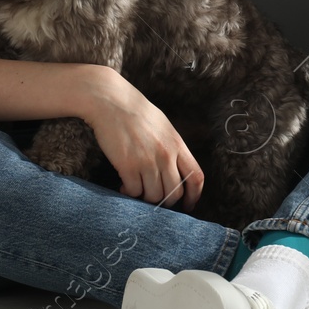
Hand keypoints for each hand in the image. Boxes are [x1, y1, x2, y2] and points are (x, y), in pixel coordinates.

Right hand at [76, 65, 203, 210]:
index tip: (187, 206)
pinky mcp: (127, 165)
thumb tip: (176, 171)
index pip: (196, 177)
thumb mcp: (164, 128)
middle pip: (174, 193)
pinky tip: (123, 185)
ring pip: (153, 196)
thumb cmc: (137, 113)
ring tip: (135, 189)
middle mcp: (166, 156)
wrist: (111, 102)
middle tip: (152, 196)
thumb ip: (173, 149)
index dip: (193, 196)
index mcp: (178, 145)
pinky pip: (134, 191)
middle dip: (164, 201)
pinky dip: (128, 193)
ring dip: (144, 197)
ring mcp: (147, 161)